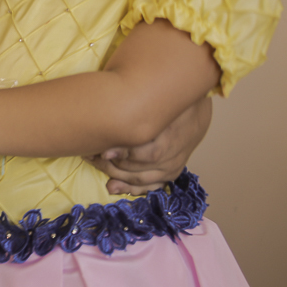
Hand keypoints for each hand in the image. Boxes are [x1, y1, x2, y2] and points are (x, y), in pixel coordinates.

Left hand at [85, 95, 211, 194]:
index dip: (123, 155)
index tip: (102, 151)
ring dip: (115, 175)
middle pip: (139, 169)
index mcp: (173, 135)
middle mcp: (174, 156)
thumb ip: (142, 107)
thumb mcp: (160, 99)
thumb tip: (115, 117)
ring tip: (95, 164)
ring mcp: (173, 167)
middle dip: (111, 165)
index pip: (147, 153)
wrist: (196, 108)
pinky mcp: (171, 172)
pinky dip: (131, 188)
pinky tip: (114, 185)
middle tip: (90, 156)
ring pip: (140, 180)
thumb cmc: (172, 100)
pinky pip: (150, 186)